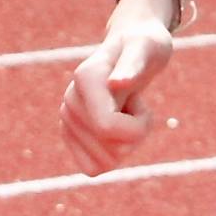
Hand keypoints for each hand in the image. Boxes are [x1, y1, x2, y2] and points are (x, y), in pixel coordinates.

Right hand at [59, 0, 176, 175]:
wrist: (132, 48)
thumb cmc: (145, 46)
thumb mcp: (148, 48)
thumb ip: (134, 64)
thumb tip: (117, 83)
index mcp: (85, 79)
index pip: (107, 127)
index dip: (138, 126)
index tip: (142, 103)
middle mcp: (70, 101)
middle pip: (110, 150)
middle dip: (135, 133)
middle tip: (135, 104)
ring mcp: (67, 120)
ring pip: (103, 163)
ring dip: (125, 144)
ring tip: (125, 112)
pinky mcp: (70, 135)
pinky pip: (92, 169)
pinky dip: (112, 156)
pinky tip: (116, 129)